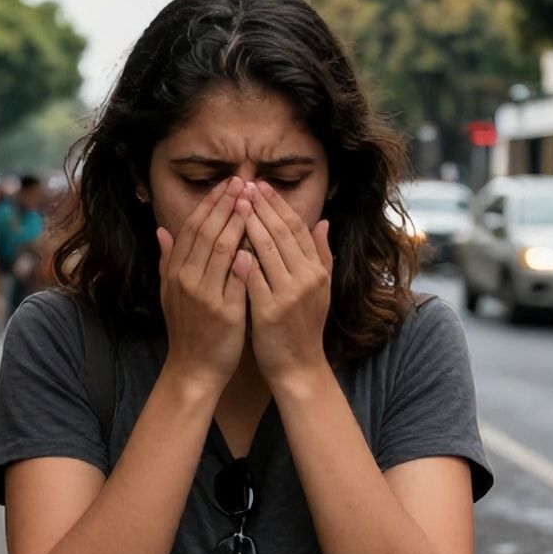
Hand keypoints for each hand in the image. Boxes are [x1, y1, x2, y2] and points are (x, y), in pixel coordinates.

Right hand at [158, 177, 251, 389]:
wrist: (193, 368)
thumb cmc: (187, 329)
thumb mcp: (170, 292)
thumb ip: (167, 260)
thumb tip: (161, 230)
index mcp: (175, 271)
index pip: (193, 227)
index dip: (210, 203)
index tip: (227, 183)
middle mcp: (186, 279)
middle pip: (207, 232)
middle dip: (225, 204)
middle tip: (243, 181)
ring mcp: (204, 295)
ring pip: (221, 250)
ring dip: (237, 222)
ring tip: (252, 201)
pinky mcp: (223, 312)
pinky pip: (235, 280)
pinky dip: (244, 260)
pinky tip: (255, 242)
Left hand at [240, 181, 332, 388]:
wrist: (299, 367)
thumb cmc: (304, 327)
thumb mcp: (321, 290)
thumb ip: (322, 255)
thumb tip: (323, 221)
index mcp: (317, 271)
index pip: (297, 228)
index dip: (278, 205)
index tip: (261, 186)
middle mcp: (307, 279)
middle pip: (282, 233)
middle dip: (262, 207)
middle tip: (244, 185)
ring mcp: (289, 294)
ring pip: (267, 250)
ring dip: (250, 224)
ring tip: (236, 203)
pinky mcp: (270, 311)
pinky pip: (253, 278)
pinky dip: (242, 258)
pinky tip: (229, 241)